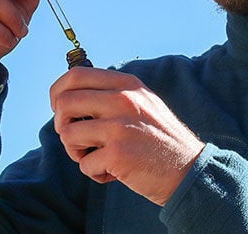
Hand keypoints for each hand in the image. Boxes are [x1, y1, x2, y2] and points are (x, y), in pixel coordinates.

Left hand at [50, 67, 205, 205]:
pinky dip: (94, 173)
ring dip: (76, 152)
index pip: (76, 75)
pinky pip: (84, 164)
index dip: (58, 92)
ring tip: (97, 158)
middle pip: (64, 103)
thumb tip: (69, 96)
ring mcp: (120, 126)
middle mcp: (123, 100)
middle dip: (61, 124)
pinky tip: (114, 173)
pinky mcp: (118, 154)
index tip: (59, 110)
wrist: (189, 170)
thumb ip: (112, 95)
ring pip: (68, 134)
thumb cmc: (160, 140)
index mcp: (127, 85)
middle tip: (76, 139)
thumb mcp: (143, 103)